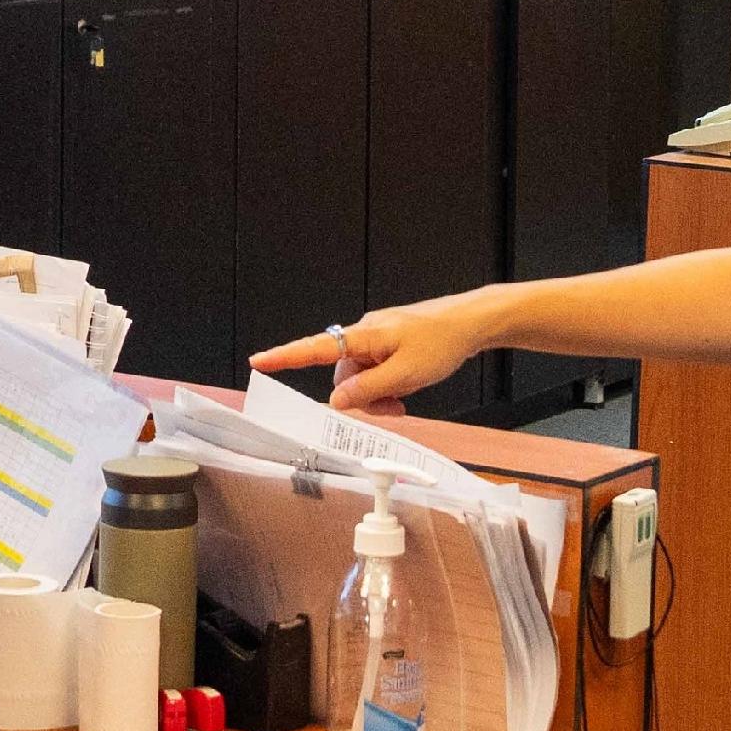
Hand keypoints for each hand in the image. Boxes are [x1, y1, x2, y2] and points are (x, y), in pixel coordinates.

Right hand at [249, 298, 497, 413]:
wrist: (472, 322)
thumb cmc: (442, 341)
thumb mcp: (405, 375)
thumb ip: (368, 390)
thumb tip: (336, 400)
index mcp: (363, 336)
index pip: (315, 348)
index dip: (285, 357)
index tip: (258, 361)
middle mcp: (365, 334)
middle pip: (344, 376)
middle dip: (362, 398)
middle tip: (395, 408)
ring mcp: (378, 338)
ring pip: (362, 378)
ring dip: (379, 394)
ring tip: (406, 397)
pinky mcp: (390, 343)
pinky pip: (377, 370)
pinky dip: (389, 384)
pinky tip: (408, 386)